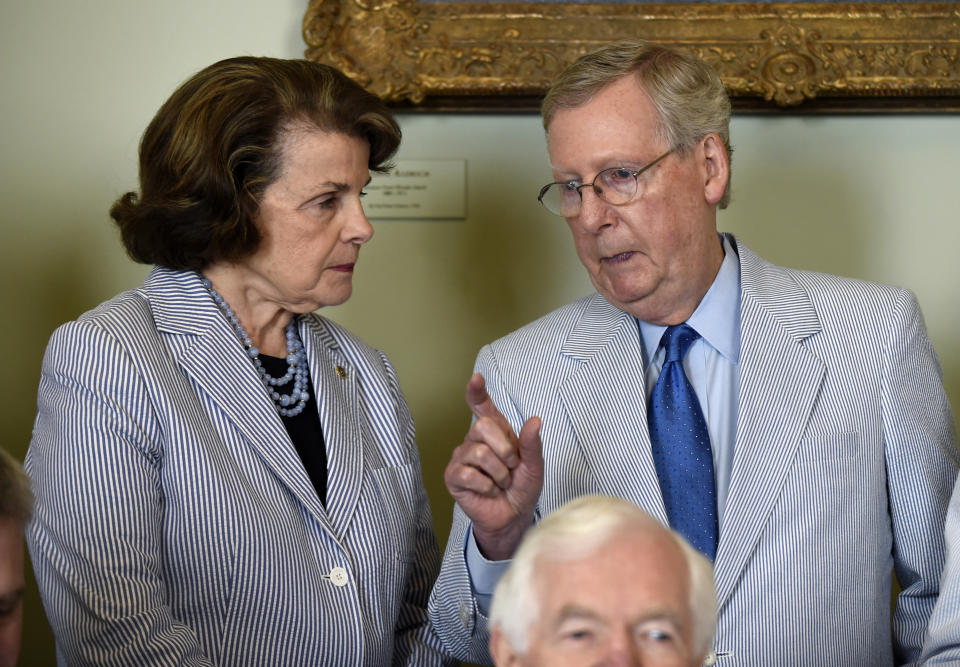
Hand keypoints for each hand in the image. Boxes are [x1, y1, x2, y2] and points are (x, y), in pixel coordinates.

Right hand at [444, 373, 543, 560]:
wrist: (514, 517)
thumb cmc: (522, 488)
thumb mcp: (534, 466)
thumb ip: (533, 444)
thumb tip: (535, 420)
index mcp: (495, 432)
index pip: (481, 406)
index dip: (477, 392)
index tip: (476, 379)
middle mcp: (475, 440)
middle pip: (482, 426)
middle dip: (504, 449)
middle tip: (511, 467)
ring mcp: (461, 457)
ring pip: (478, 453)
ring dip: (499, 473)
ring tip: (501, 483)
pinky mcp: (453, 476)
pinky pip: (468, 474)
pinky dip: (486, 486)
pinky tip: (489, 491)